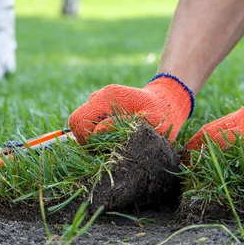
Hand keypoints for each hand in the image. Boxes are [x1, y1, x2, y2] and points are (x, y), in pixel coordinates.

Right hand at [69, 74, 193, 144]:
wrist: (168, 101)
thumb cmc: (163, 114)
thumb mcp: (151, 122)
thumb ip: (125, 125)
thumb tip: (100, 130)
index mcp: (109, 97)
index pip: (81, 121)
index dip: (89, 139)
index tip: (107, 147)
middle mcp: (99, 96)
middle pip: (76, 122)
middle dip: (87, 140)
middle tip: (107, 148)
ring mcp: (98, 101)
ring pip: (81, 124)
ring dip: (92, 138)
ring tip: (113, 142)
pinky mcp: (101, 108)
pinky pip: (89, 124)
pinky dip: (97, 134)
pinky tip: (114, 137)